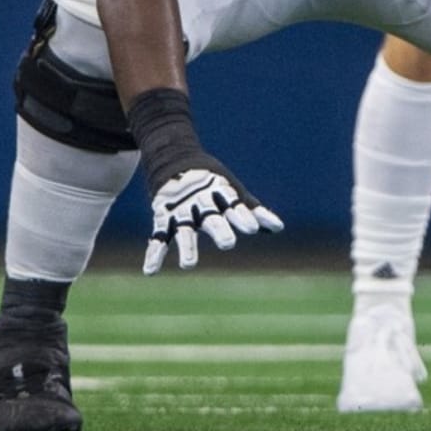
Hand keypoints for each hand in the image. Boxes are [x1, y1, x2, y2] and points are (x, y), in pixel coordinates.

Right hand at [143, 167, 283, 274]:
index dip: (242, 217)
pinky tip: (150, 271)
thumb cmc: (212, 183)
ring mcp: (181, 210)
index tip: (253, 228)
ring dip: (187, 246)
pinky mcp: (163, 217)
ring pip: (184, 229)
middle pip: (211, 217)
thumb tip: (279, 228)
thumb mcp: (233, 192)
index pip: (234, 206)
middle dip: (219, 229)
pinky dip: (153, 254)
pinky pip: (158, 237)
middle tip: (228, 244)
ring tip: (188, 265)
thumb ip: (253, 210)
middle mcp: (201, 202)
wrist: (174, 159)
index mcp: (221, 193)